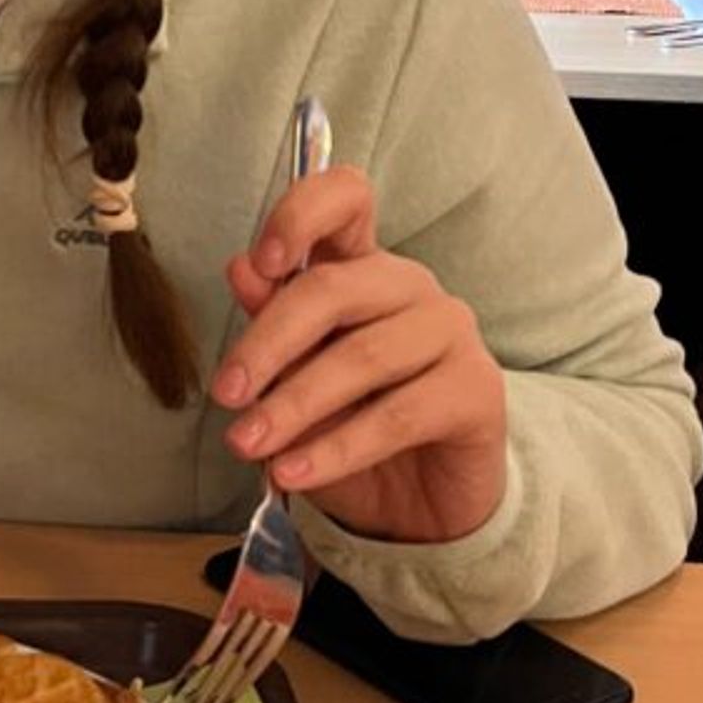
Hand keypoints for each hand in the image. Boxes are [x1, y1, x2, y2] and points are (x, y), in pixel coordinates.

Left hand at [214, 167, 506, 543]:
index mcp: (361, 267)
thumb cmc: (350, 425)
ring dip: (293, 406)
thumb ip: (273, 325)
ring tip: (247, 445)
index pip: (345, 200)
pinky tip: (293, 472)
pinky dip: (336, 449)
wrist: (419, 502)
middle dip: (268, 343)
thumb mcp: (295, 378)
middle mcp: (410, 286)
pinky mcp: (477, 389)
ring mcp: (451, 331)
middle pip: (334, 288)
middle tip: (225, 394)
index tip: (261, 262)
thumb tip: (240, 269)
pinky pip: (398, 416)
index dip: (302, 215)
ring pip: (363, 358)